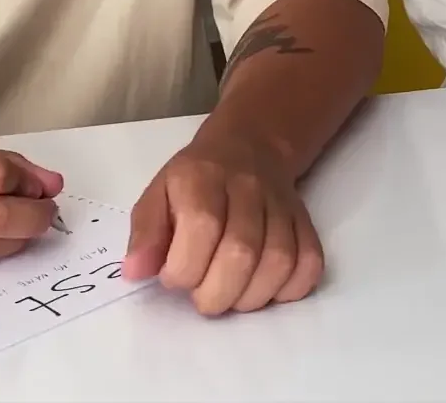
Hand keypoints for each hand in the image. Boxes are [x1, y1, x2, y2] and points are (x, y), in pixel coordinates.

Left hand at [122, 129, 322, 315]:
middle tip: (202, 297)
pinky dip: (288, 289)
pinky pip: (309, 263)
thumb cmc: (195, 181)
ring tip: (230, 296)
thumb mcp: (157, 194)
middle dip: (216, 292)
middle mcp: (247, 187)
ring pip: (278, 261)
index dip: (184, 267)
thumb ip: (145, 234)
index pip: (201, 226)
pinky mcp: (306, 223)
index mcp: (202, 177)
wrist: (249, 148)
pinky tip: (263, 288)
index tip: (172, 277)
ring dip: (250, 296)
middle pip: (241, 251)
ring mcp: (282, 205)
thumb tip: (136, 272)